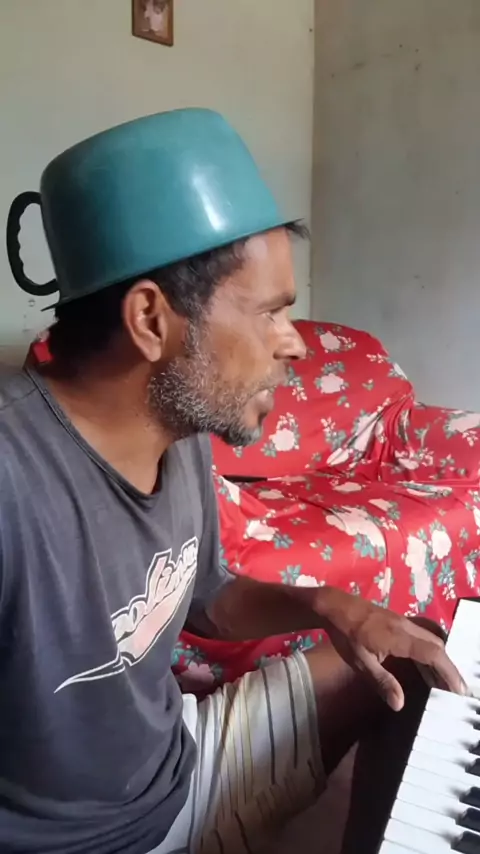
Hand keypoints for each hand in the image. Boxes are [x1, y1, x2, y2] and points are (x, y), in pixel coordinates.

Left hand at [320, 591, 466, 710]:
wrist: (335, 606)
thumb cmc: (346, 634)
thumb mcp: (360, 661)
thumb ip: (381, 682)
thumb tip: (400, 704)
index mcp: (399, 637)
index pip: (433, 653)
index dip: (448, 671)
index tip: (458, 689)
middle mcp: (406, 627)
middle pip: (437, 646)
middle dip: (449, 669)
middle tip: (456, 692)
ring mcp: (404, 622)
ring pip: (431, 640)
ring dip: (440, 661)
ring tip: (445, 684)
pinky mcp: (399, 622)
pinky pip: (422, 637)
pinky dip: (430, 654)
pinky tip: (427, 669)